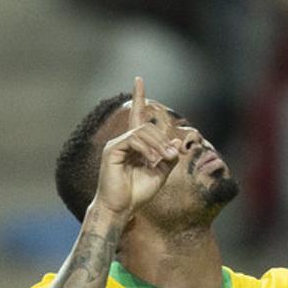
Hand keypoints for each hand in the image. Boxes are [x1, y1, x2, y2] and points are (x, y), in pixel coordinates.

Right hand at [93, 76, 182, 217]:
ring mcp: (116, 144)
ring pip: (142, 132)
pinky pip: (134, 140)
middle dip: (163, 140)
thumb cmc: (138, 193)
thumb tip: (175, 141)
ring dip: (158, 145)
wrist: (122, 208)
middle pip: (147, 126)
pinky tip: (152, 160)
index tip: (138, 79)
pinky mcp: (112, 150)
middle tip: (171, 156)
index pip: (136, 115)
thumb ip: (168, 157)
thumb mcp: (160, 174)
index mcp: (134, 145)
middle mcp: (124, 141)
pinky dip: (147, 149)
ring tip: (163, 160)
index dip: (138, 97)